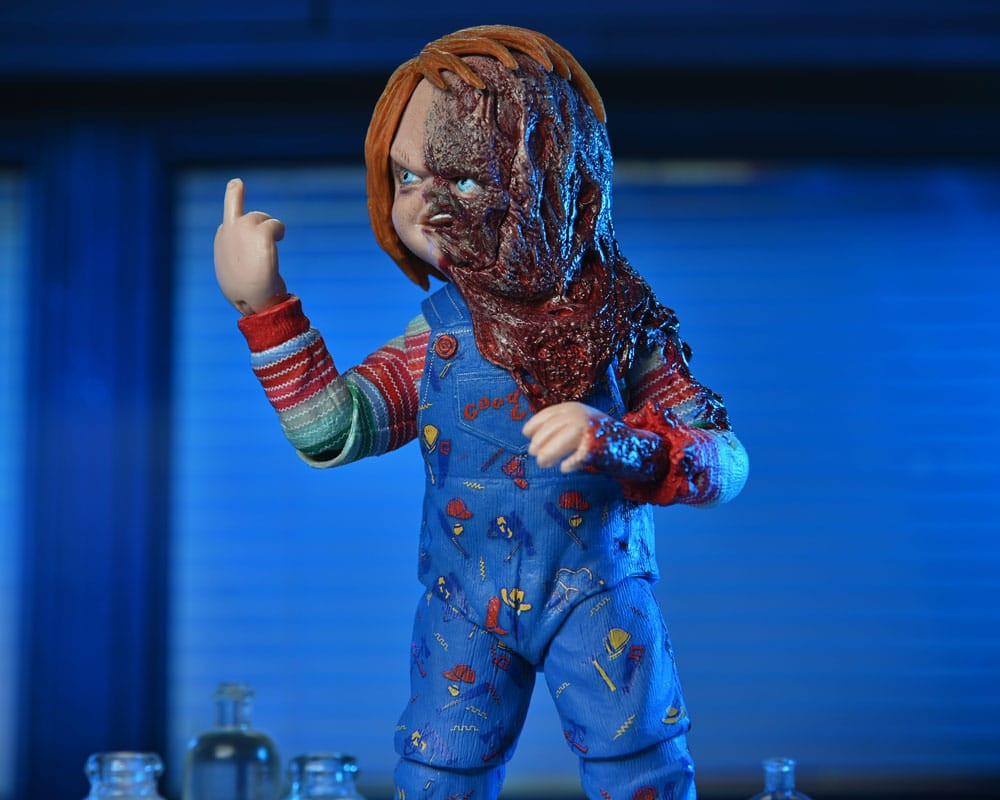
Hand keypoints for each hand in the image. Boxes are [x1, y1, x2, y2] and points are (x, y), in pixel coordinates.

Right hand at [214, 178, 287, 314]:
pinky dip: (279, 230)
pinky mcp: (260, 233)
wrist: (256, 302)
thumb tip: (253, 281)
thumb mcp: (237, 284)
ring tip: (276, 244)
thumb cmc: (250, 299)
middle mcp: (227, 233)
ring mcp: (242, 230)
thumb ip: (240, 269)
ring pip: (261, 218)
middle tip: (250, 203)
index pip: (228, 222)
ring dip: (272, 228)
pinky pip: (274, 225)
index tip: (236, 184)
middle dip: (251, 211)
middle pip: (243, 212)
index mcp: (222, 245)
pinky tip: (279, 239)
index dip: (236, 212)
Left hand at [522, 401, 604, 472]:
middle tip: (534, 454)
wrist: (630, 445)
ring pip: (564, 440)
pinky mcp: (598, 447)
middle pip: (553, 428)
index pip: (549, 414)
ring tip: (543, 463)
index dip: (535, 424)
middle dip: (540, 441)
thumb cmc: (599, 436)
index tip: (526, 434)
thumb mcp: (577, 423)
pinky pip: (578, 457)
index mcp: (574, 408)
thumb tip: (532, 439)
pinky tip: (564, 468)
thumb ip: (559, 426)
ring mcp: (591, 430)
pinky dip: (570, 463)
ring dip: (550, 452)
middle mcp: (581, 416)